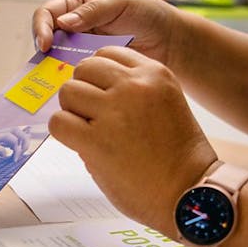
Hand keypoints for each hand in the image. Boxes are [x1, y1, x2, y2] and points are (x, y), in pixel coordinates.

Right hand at [32, 0, 182, 66]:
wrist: (169, 41)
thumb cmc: (148, 15)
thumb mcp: (120, 4)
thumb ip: (92, 11)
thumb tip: (62, 23)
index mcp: (78, 5)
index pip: (47, 13)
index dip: (41, 27)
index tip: (46, 43)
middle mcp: (74, 28)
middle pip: (45, 37)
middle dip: (42, 50)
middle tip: (47, 63)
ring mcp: (81, 50)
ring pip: (55, 59)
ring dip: (52, 68)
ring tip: (57, 78)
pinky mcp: (91, 69)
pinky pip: (72, 75)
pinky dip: (69, 80)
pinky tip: (73, 86)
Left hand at [49, 46, 217, 231]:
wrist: (189, 192)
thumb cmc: (176, 155)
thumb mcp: (165, 104)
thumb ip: (132, 91)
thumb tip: (88, 89)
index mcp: (154, 74)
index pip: (107, 54)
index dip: (98, 77)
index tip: (102, 97)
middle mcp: (134, 86)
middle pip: (84, 69)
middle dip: (83, 92)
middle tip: (92, 117)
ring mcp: (114, 111)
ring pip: (68, 92)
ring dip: (72, 111)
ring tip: (88, 132)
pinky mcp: (96, 140)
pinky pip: (58, 122)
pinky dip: (63, 132)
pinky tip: (80, 144)